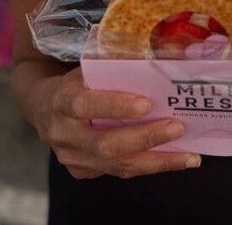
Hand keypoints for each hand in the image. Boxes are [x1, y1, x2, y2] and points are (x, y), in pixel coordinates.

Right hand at [38, 68, 199, 178]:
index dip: (114, 106)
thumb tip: (155, 61)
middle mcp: (61, 133)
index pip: (84, 105)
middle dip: (145, 138)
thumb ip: (110, 69)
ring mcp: (71, 157)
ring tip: (190, 155)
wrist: (41, 107)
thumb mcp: (84, 70)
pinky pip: (118, 171)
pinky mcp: (81, 171)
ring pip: (116, 165)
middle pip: (105, 144)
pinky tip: (174, 160)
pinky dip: (149, 166)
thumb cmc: (73, 83)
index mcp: (59, 100)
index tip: (146, 104)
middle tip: (177, 127)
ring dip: (157, 160)